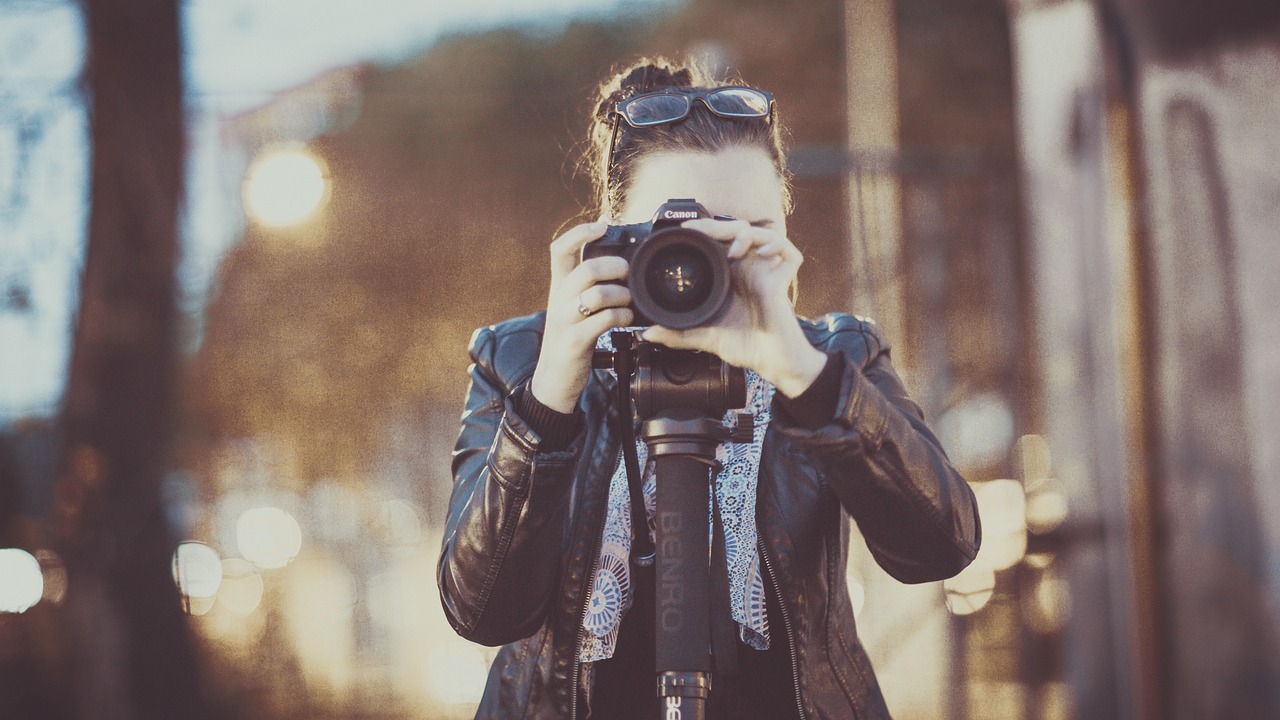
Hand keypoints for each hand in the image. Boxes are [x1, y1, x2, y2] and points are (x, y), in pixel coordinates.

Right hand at [530, 222, 634, 412]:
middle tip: (628, 274)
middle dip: (614, 267)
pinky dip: (620, 317)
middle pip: (586, 269)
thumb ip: (589, 284)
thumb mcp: (573, 307)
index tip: (603, 227)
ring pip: (596, 295)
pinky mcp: (573, 342)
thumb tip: (619, 259)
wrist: (553, 379)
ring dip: (621, 295)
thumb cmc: (571, 338)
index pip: (560, 249)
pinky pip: (602, 321)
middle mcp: (558, 299)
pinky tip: (627, 320)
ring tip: (629, 302)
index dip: (581, 232)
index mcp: (559, 286)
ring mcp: (564, 321)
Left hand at [640, 218, 825, 397]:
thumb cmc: (745, 346)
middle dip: (719, 226)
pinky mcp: (783, 280)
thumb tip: (649, 334)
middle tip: (700, 230)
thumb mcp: (705, 337)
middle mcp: (749, 270)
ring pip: (762, 234)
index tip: (685, 229)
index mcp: (731, 276)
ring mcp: (767, 272)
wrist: (770, 362)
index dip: (706, 230)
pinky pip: (789, 252)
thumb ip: (678, 334)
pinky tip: (762, 254)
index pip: (719, 242)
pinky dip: (777, 245)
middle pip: (738, 232)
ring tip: (733, 250)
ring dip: (746, 234)